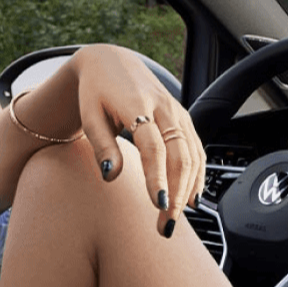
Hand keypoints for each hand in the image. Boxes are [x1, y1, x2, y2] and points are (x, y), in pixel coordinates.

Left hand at [67, 45, 203, 234]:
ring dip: (188, 189)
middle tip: (165, 224)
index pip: (153, 147)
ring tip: (174, 218)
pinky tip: (190, 198)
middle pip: (179, 154)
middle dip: (177, 192)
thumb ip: (102, 146)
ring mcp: (177, 112)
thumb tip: (112, 177)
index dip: (158, 177)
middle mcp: (164, 107)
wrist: (111, 62)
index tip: (158, 205)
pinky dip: (197, 175)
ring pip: (193, 154)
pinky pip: (196, 149)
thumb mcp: (90, 116)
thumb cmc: (96, 92)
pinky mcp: (183, 119)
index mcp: (138, 104)